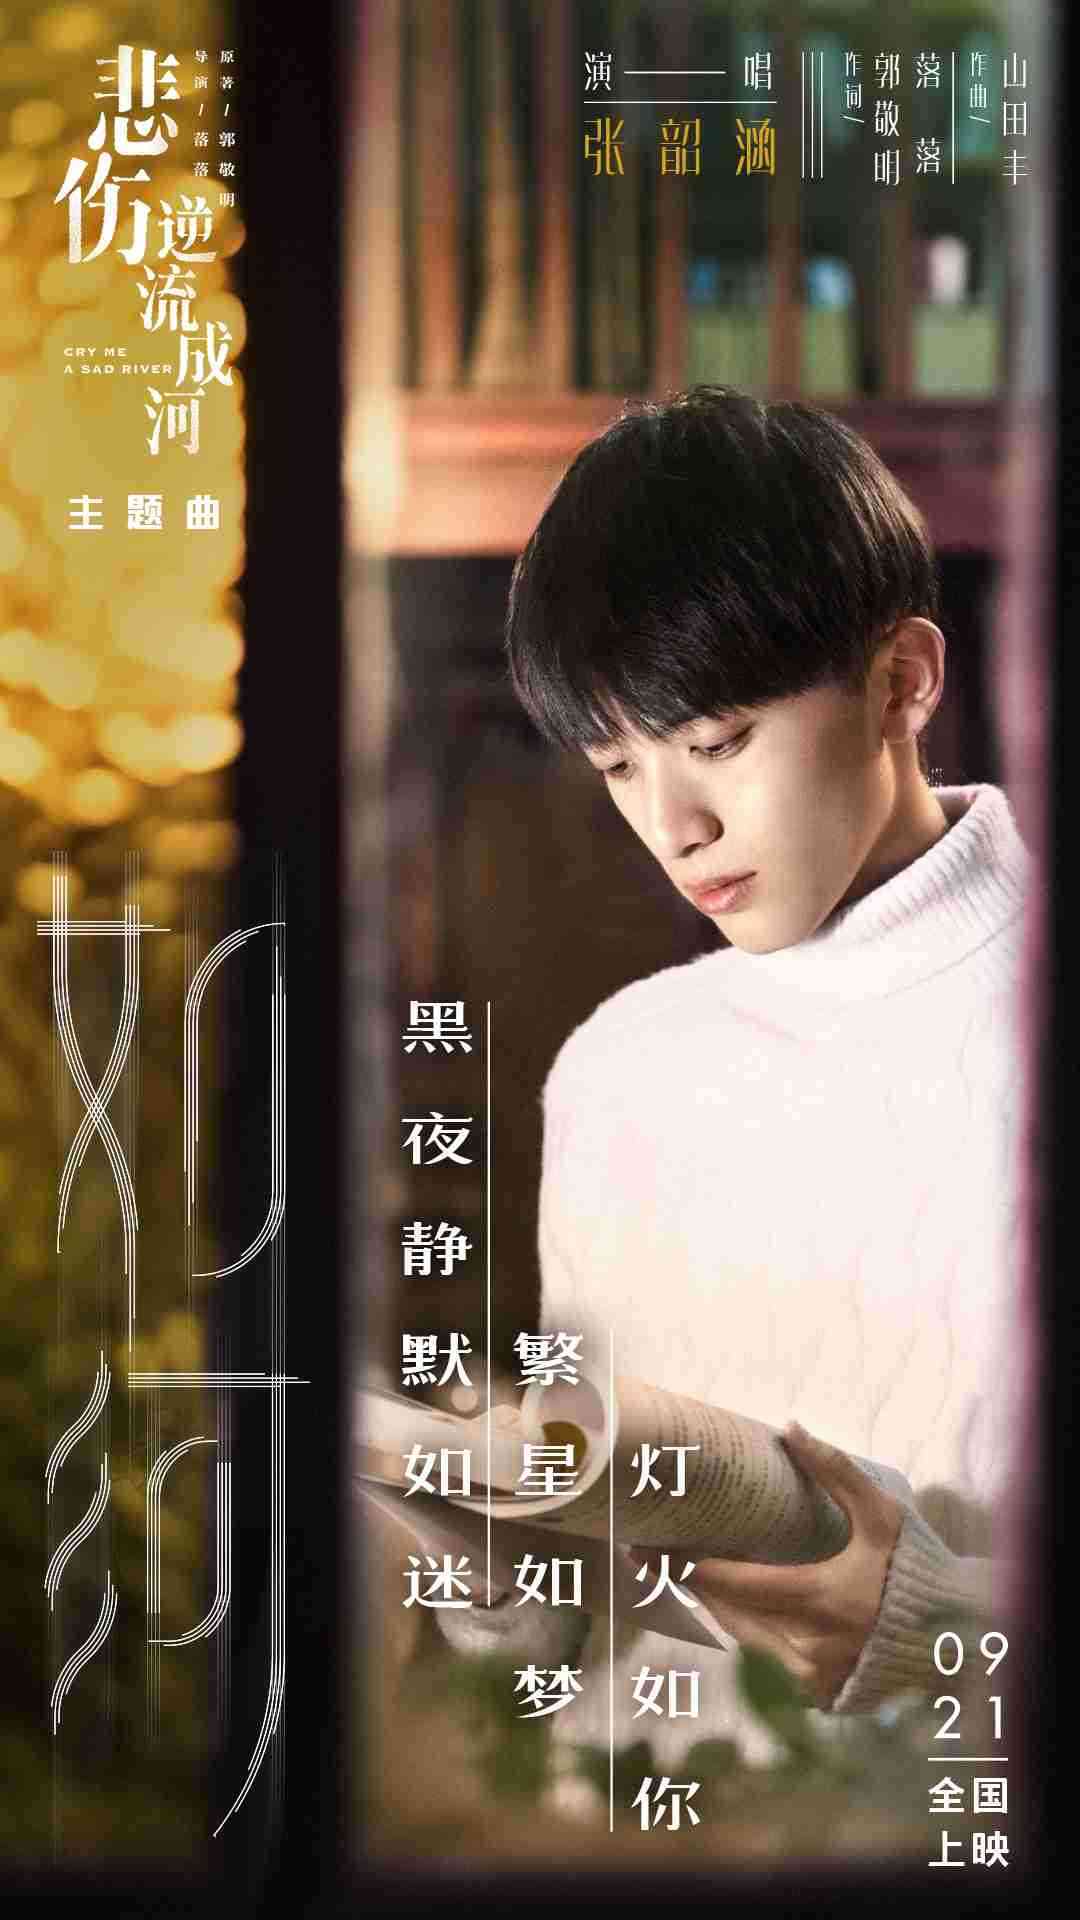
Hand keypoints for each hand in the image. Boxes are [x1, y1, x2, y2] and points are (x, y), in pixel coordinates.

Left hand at [638, 1423, 905, 1709]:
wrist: (955, 1632)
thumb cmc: (915, 1566)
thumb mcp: (880, 1513)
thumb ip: (834, 1469)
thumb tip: (790, 1425)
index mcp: (820, 1599)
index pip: (739, 1584)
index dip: (693, 1568)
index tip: (656, 1550)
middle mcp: (811, 1646)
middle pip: (732, 1615)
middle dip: (693, 1586)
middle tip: (652, 1560)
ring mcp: (817, 1676)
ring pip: (747, 1641)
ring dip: (718, 1609)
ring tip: (684, 1578)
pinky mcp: (824, 1692)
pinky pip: (772, 1662)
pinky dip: (752, 1634)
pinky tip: (731, 1608)